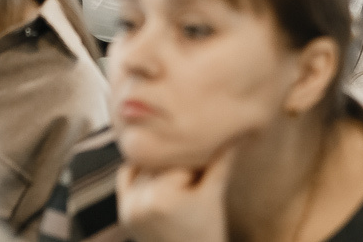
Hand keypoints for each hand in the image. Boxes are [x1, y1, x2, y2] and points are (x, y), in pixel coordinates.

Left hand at [116, 143, 237, 241]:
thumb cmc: (207, 234)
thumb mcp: (215, 196)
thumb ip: (222, 160)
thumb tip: (239, 130)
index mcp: (163, 196)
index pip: (180, 160)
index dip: (197, 162)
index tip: (205, 171)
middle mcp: (139, 201)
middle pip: (162, 163)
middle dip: (179, 165)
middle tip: (193, 180)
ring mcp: (128, 207)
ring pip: (146, 166)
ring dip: (162, 168)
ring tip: (180, 187)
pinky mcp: (123, 212)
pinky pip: (127, 175)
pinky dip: (141, 171)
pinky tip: (159, 181)